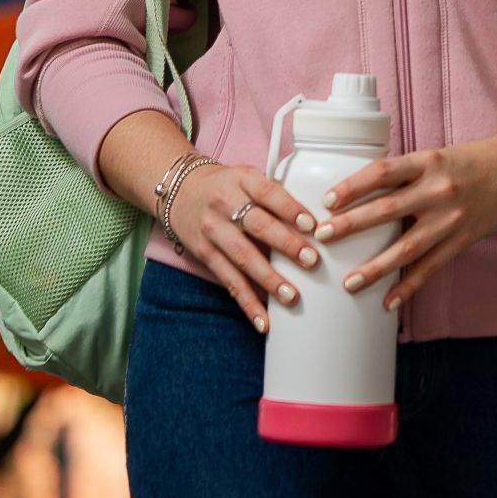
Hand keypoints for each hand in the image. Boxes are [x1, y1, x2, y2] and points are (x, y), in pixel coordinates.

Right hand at [169, 160, 323, 334]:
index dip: (290, 209)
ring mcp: (213, 231)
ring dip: (268, 280)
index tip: (311, 225)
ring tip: (291, 296)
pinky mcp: (205, 254)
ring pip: (243, 258)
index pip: (268, 193)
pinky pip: (229, 281)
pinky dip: (247, 303)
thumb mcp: (247, 177)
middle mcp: (225, 204)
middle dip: (286, 245)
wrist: (179, 191)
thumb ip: (275, 194)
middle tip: (311, 261)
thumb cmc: (226, 186)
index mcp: (242, 180)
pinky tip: (263, 321)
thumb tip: (317, 223)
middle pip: (258, 226)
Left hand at [317, 97, 496, 310]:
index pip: (382, 172)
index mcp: (428, 162)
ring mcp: (451, 219)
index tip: (326, 199)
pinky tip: (387, 302)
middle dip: (351, 224)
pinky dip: (408, 287)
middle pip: (387, 209)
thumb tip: (359, 191)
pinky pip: (430, 268)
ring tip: (349, 283)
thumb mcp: (436, 156)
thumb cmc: (472, 161)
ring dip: (375, 267)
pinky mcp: (462, 240)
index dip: (352, 185)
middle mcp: (438, 190)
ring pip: (406, 248)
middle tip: (322, 237)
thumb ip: (403, 173)